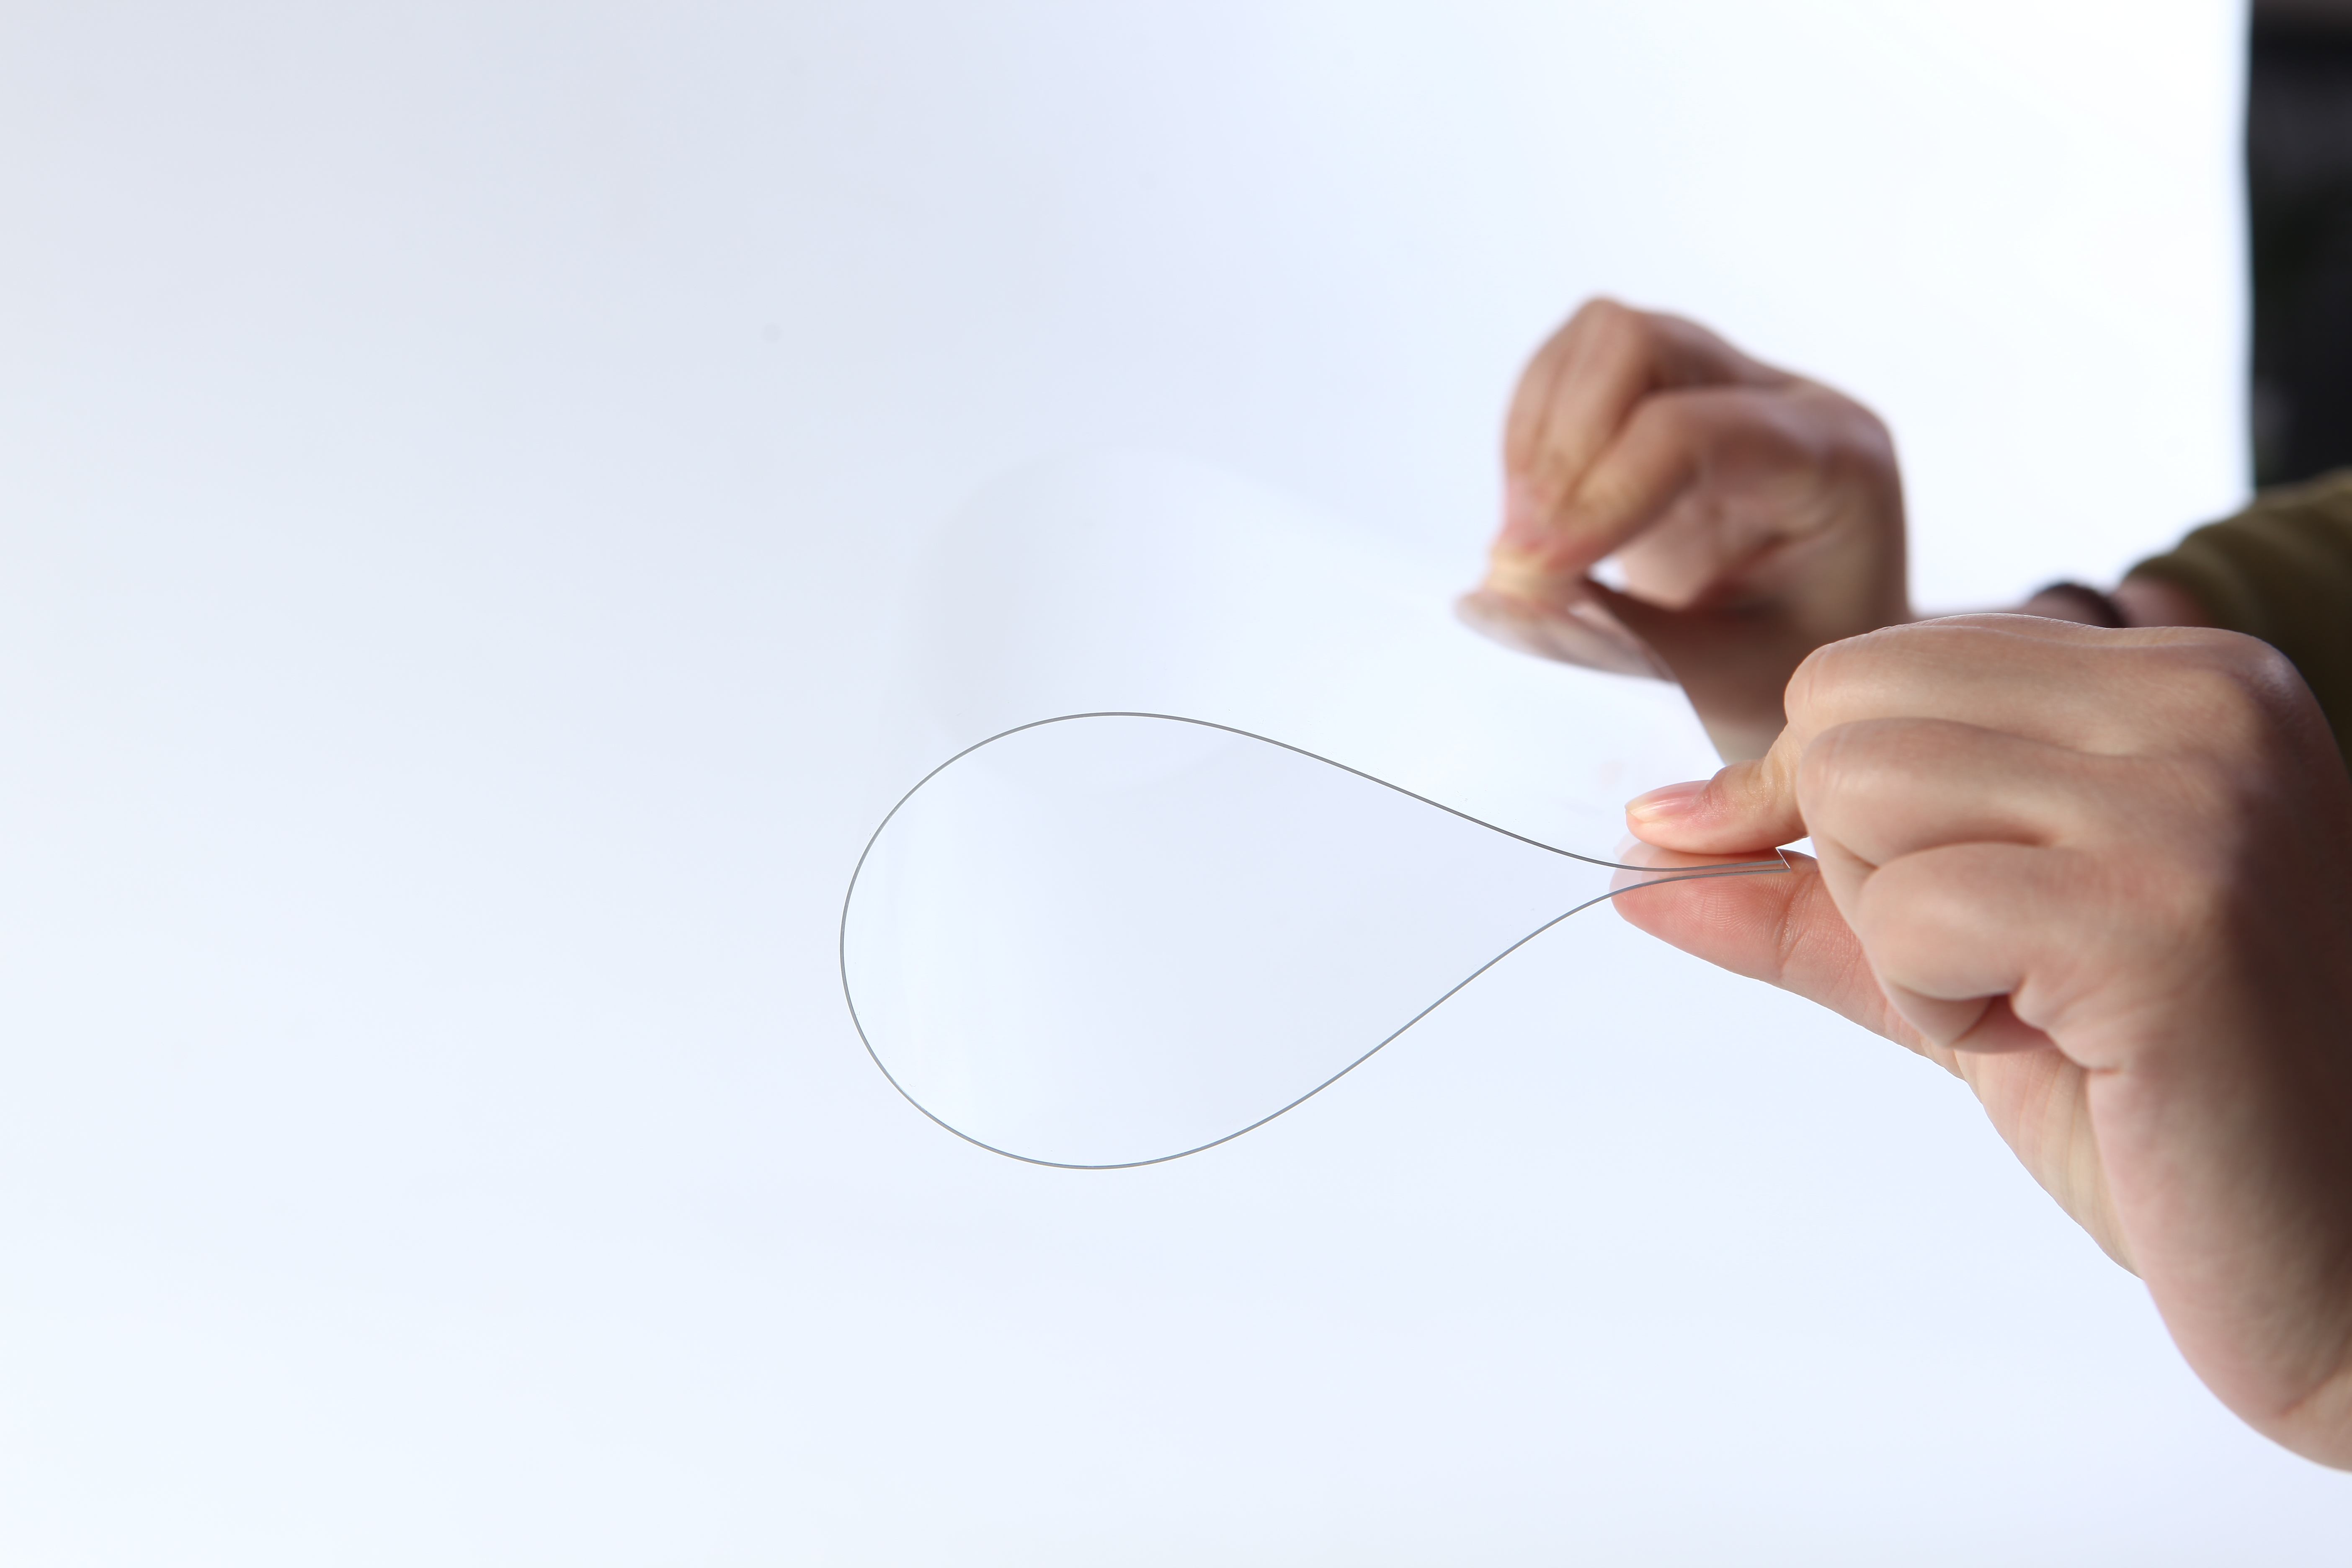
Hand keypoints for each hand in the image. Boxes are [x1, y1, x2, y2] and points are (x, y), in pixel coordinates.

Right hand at [1460, 299, 1908, 759]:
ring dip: (1536, 439)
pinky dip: (1530, 437)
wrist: (1819, 656)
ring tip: (1525, 544)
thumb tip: (1494, 600)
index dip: (1595, 495)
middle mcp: (1784, 399)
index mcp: (1833, 463)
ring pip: (1598, 339)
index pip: (1691, 433)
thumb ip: (1618, 645)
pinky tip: (1536, 519)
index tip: (1528, 576)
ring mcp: (1724, 381)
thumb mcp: (1727, 685)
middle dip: (1558, 450)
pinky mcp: (1668, 391)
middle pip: (1638, 344)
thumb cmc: (1797, 677)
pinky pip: (1574, 366)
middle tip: (1521, 558)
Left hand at [1614, 615, 2351, 1466]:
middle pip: (1840, 715)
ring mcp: (2196, 799)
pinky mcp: (2164, 915)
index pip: (1865, 672)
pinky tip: (2079, 1050)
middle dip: (1869, 869)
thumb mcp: (1960, 957)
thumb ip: (1803, 890)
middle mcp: (2206, 704)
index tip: (1924, 910)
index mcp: (2179, 678)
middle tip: (2014, 967)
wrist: (2335, 1254)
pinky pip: (1904, 915)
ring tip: (2050, 1004)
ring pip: (1853, 796)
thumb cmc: (2160, 1099)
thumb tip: (1636, 845)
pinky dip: (1945, 1007)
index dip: (1826, 806)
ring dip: (1906, 942)